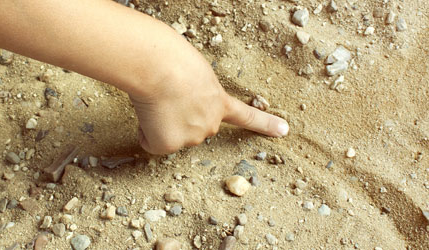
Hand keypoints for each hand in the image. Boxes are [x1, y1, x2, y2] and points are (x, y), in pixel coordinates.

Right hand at [131, 47, 288, 153]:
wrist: (161, 68)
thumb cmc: (173, 59)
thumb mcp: (195, 73)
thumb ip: (194, 92)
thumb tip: (171, 102)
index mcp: (220, 101)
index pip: (247, 116)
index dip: (265, 124)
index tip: (284, 130)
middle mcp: (210, 125)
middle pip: (189, 129)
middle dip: (176, 117)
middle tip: (167, 94)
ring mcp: (192, 137)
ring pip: (168, 136)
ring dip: (158, 121)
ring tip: (157, 99)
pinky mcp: (169, 145)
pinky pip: (150, 142)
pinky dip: (145, 130)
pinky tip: (148, 112)